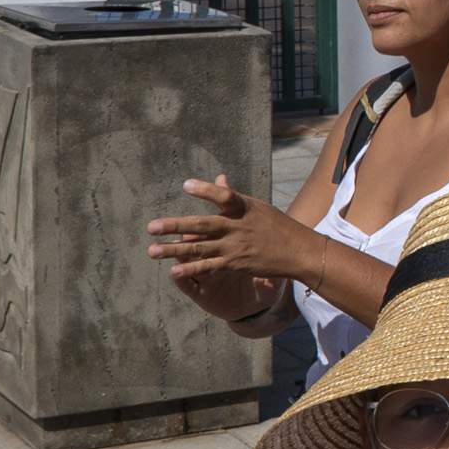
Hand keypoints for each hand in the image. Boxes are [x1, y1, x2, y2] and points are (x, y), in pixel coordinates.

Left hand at [148, 176, 296, 322]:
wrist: (298, 251)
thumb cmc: (276, 225)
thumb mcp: (256, 207)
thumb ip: (233, 196)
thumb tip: (219, 177)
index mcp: (243, 208)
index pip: (224, 196)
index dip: (205, 190)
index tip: (185, 185)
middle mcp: (237, 227)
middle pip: (202, 225)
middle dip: (175, 226)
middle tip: (151, 227)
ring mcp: (235, 247)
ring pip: (199, 248)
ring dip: (174, 250)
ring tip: (151, 251)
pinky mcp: (235, 264)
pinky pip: (209, 267)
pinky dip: (191, 269)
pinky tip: (173, 270)